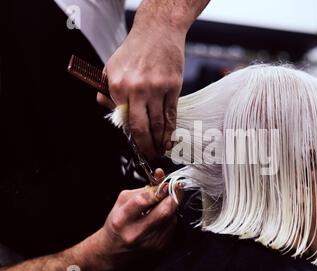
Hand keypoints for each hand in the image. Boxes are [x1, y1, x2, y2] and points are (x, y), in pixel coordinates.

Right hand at [85, 169, 183, 269]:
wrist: (114, 250)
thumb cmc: (117, 223)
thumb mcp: (122, 201)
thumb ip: (143, 189)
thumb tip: (160, 176)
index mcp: (122, 219)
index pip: (144, 200)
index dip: (158, 189)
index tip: (165, 183)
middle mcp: (136, 232)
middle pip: (164, 211)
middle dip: (174, 196)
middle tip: (176, 187)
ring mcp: (150, 242)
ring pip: (171, 217)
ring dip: (170, 207)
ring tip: (162, 204)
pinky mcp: (160, 246)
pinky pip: (172, 226)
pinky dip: (169, 218)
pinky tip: (160, 217)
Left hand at [97, 20, 184, 159]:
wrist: (158, 31)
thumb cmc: (134, 50)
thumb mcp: (110, 67)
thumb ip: (106, 93)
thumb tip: (112, 115)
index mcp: (117, 85)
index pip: (124, 121)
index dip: (132, 139)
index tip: (137, 148)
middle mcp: (136, 88)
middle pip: (141, 127)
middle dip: (146, 146)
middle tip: (150, 156)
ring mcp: (157, 88)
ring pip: (158, 124)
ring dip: (160, 141)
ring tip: (160, 150)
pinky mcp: (173, 87)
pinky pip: (171, 114)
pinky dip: (171, 130)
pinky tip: (170, 139)